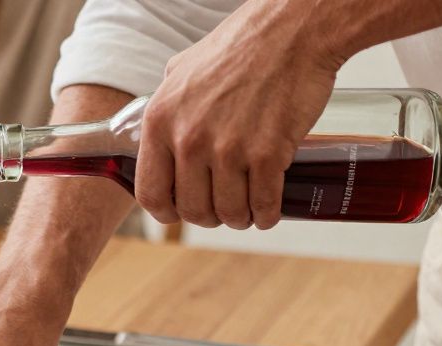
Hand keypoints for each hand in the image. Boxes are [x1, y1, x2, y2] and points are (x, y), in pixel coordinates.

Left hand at [134, 1, 343, 229]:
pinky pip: (263, 204)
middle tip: (222, 209)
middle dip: (208, 216)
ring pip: (228, 212)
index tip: (178, 212)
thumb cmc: (241, 46)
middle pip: (191, 209)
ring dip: (239, 218)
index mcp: (161, 121)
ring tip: (246, 210)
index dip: (165, 211)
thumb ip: (168, 107)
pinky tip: (268, 210)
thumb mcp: (182, 71)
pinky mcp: (267, 154)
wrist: (292, 30)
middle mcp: (189, 139)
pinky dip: (266, 215)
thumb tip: (159, 131)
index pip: (150, 191)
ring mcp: (229, 149)